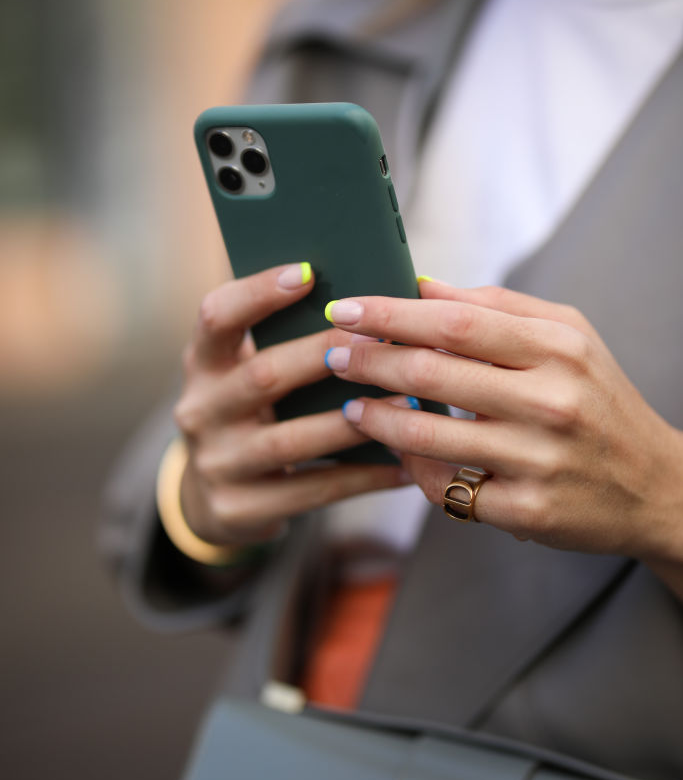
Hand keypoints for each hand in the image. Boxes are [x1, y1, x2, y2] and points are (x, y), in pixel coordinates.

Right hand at [173, 264, 409, 546]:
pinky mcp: (240, 507)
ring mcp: (217, 463)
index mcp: (202, 364)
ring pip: (293, 439)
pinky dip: (362, 477)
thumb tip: (366, 303)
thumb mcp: (246, 373)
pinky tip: (404, 465)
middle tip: (379, 338)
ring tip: (407, 404)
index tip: (308, 272)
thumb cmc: (252, 414)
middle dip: (324, 354)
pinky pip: (313, 490)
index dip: (258, 293)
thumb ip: (284, 341)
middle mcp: (200, 410)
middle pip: (263, 375)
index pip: (216, 316)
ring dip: (354, 421)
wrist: (213, 499)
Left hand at [324, 281, 682, 572]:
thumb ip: (496, 307)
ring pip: (427, 436)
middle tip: (333, 353)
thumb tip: (421, 286)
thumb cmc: (598, 401)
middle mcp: (550, 402)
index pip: (455, 322)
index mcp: (558, 349)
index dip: (391, 315)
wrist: (654, 486)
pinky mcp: (526, 511)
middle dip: (369, 361)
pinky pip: (447, 488)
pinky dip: (412, 468)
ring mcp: (537, 460)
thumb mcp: (567, 337)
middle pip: (432, 375)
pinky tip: (397, 452)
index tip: (346, 309)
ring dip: (376, 417)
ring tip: (351, 403)